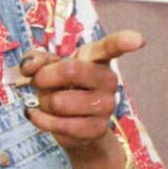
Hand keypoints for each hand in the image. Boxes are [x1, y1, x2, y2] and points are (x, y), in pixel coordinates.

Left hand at [19, 30, 143, 154]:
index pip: (111, 47)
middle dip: (43, 77)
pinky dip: (41, 120)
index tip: (138, 40)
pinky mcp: (97, 128)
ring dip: (42, 103)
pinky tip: (41, 117)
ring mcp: (106, 105)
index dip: (124, 41)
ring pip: (59, 102)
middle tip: (39, 82)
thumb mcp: (45, 68)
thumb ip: (35, 60)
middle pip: (70, 70)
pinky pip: (59, 125)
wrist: (72, 125)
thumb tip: (29, 66)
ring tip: (48, 103)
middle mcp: (108, 79)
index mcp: (97, 58)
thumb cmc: (59, 87)